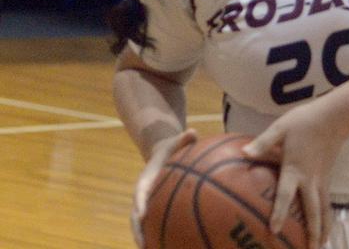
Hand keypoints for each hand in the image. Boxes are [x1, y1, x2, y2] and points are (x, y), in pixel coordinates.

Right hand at [131, 128, 197, 247]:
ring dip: (146, 240)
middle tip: (143, 246)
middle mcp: (143, 196)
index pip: (140, 193)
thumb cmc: (172, 149)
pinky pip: (157, 225)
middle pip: (135, 217)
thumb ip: (183, 139)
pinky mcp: (155, 211)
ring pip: (143, 227)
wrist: (162, 153)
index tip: (142, 215)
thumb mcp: (176, 142)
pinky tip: (172, 247)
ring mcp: (147, 205)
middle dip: (137, 232)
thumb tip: (192, 131)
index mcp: (145, 180)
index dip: (140, 204)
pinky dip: (161, 236)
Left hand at [242, 105, 343, 248]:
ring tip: (320, 246)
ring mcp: (321, 181)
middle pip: (313, 211)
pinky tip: (325, 228)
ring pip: (324, 211)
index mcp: (295, 169)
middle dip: (311, 232)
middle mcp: (310, 180)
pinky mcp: (327, 179)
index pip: (287, 195)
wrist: (334, 118)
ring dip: (323, 230)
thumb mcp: (280, 128)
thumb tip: (243, 152)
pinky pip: (327, 203)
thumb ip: (263, 143)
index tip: (275, 230)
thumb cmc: (304, 122)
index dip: (280, 212)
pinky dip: (327, 218)